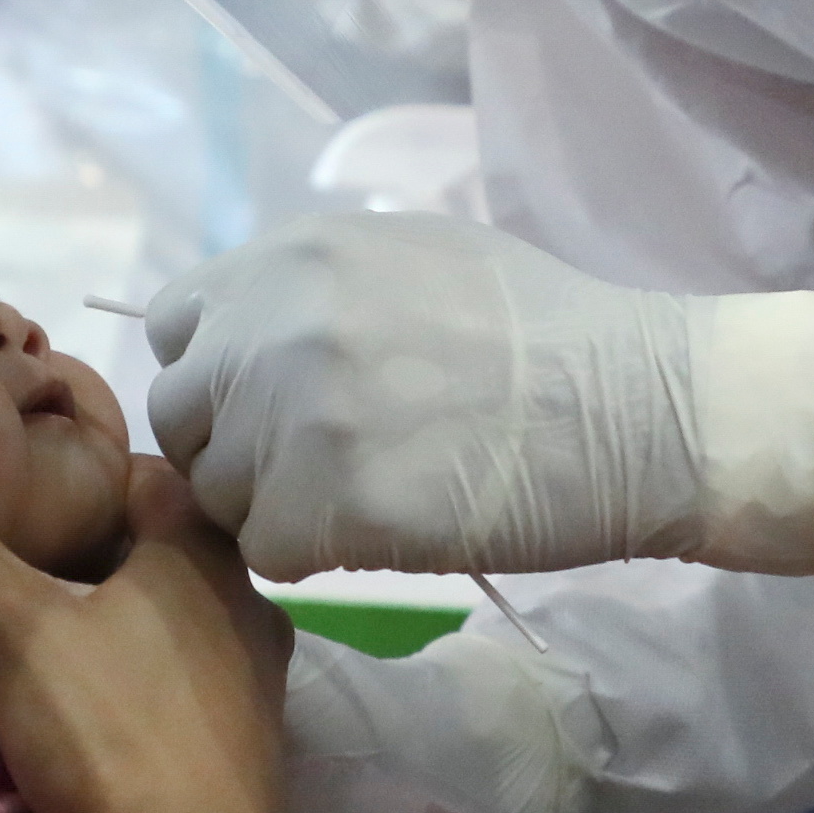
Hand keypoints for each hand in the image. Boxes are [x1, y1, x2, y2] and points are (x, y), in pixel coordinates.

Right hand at [0, 416, 289, 812]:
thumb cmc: (107, 732)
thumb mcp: (8, 624)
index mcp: (204, 554)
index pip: (151, 476)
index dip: (89, 473)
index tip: (30, 485)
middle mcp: (251, 608)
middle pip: (174, 555)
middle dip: (111, 552)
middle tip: (32, 560)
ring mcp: (264, 689)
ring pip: (193, 628)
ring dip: (139, 627)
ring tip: (65, 638)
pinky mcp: (258, 760)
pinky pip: (201, 696)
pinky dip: (158, 692)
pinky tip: (111, 720)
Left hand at [145, 215, 709, 581]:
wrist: (636, 407)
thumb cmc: (547, 330)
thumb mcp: (412, 258)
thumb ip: (311, 291)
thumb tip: (244, 338)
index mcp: (287, 258)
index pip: (177, 328)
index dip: (219, 376)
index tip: (273, 406)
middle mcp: (268, 326)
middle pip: (183, 418)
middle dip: (236, 449)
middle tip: (321, 469)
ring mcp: (288, 417)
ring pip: (219, 495)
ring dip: (275, 509)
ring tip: (366, 498)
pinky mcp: (321, 505)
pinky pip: (267, 552)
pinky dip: (314, 555)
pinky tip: (385, 531)